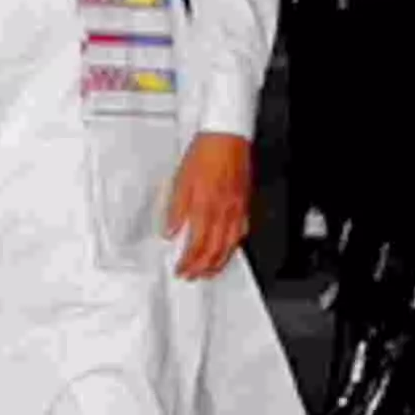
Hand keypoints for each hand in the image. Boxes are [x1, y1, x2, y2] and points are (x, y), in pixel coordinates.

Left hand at [165, 131, 254, 282]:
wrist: (226, 137)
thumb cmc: (204, 155)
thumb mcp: (181, 180)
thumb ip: (176, 210)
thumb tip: (171, 233)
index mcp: (204, 208)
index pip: (196, 246)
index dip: (188, 263)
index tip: (180, 270)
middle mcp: (223, 213)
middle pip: (214, 252)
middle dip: (202, 269)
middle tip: (192, 276)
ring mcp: (236, 211)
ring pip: (230, 246)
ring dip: (218, 263)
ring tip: (209, 272)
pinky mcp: (244, 204)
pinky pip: (241, 233)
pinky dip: (233, 247)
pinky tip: (228, 249)